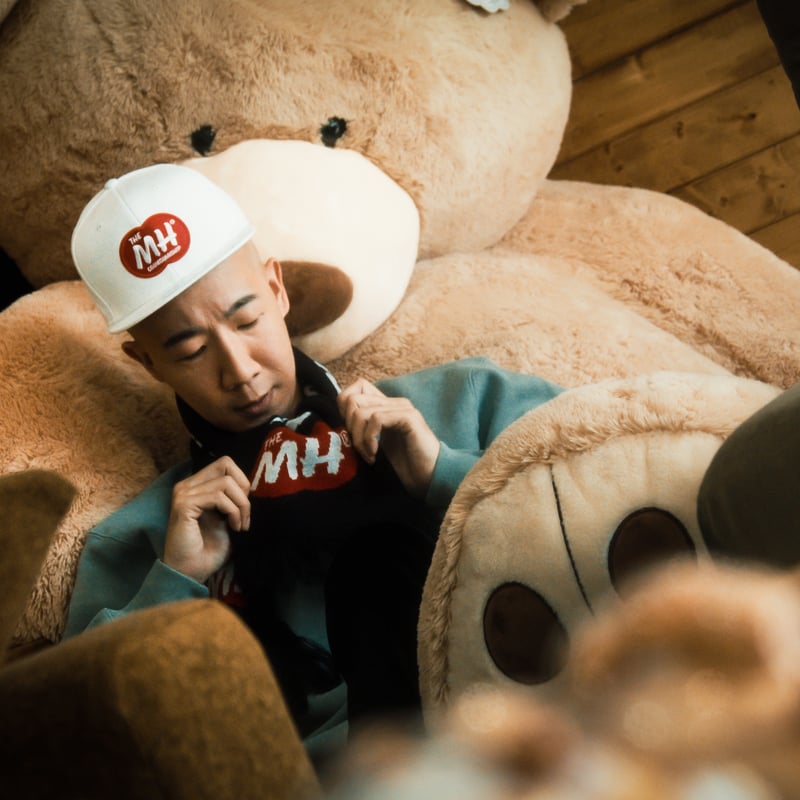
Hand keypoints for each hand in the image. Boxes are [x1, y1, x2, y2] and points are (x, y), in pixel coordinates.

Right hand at [163, 456, 250, 582]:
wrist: (191, 573)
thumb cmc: (209, 551)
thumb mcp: (227, 519)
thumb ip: (234, 500)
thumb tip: (253, 486)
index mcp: (197, 486)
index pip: (226, 464)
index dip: (242, 482)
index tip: (245, 508)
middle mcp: (187, 485)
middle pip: (226, 463)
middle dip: (243, 488)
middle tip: (244, 513)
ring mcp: (184, 494)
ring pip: (226, 482)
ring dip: (241, 505)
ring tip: (240, 526)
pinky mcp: (184, 505)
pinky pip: (218, 497)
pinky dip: (232, 511)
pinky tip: (233, 527)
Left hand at [338, 379, 439, 497]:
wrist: (430, 478)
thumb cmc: (405, 465)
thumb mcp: (375, 445)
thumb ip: (362, 430)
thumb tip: (337, 424)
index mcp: (385, 406)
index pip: (354, 389)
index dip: (343, 410)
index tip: (349, 434)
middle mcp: (393, 402)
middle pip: (353, 399)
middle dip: (349, 428)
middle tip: (359, 449)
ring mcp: (402, 408)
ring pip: (362, 411)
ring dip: (359, 438)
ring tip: (369, 455)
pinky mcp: (409, 418)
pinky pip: (376, 419)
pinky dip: (369, 439)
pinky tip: (375, 454)